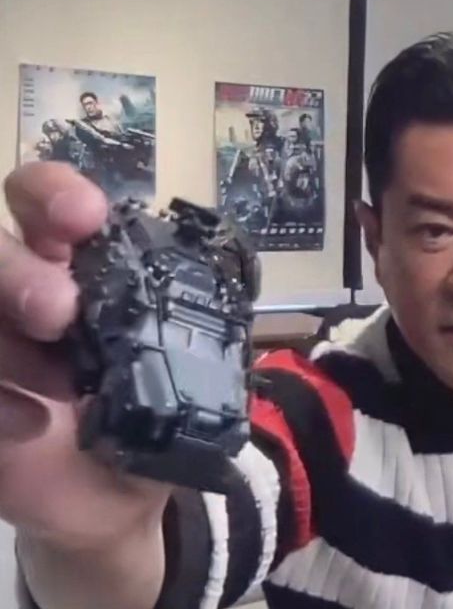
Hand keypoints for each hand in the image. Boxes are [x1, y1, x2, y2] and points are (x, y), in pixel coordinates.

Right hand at [0, 162, 171, 551]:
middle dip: (18, 272)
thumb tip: (198, 301)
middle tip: (58, 311)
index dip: (55, 194)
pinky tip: (31, 426)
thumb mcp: (177, 372)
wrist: (111, 493)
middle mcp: (23, 293)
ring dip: (10, 346)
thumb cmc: (150, 415)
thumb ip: (179, 329)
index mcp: (79, 270)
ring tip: (62, 387)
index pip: (46, 204)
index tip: (85, 216)